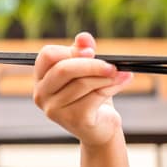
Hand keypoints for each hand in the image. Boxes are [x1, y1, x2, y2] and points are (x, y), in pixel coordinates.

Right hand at [33, 32, 132, 146]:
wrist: (101, 129)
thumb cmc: (92, 97)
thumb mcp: (87, 72)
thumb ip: (84, 53)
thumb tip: (84, 37)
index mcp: (42, 78)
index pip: (48, 55)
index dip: (70, 51)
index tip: (92, 52)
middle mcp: (41, 94)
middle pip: (64, 69)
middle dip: (92, 64)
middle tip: (113, 64)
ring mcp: (55, 109)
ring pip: (83, 83)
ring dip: (107, 76)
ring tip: (123, 73)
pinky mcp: (74, 119)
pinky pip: (95, 96)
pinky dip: (113, 86)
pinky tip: (124, 81)